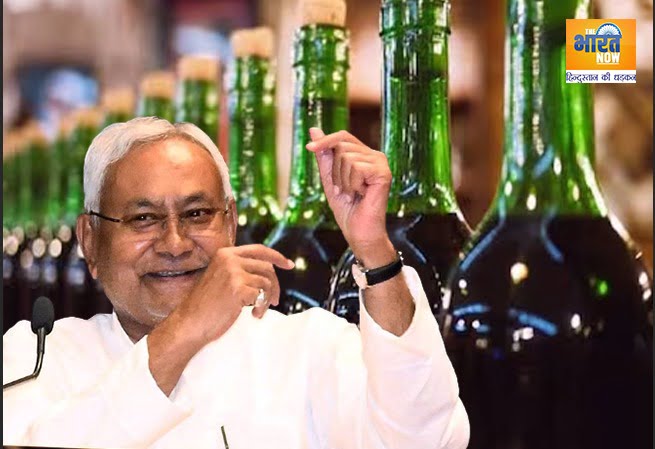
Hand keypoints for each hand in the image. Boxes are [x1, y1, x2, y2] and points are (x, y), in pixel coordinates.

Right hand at [179, 244, 294, 341]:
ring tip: (258, 311)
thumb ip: (239, 270)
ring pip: (267, 282)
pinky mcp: (237, 288)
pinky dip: (262, 307)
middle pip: (267, 267)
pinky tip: (253, 314)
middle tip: (275, 301)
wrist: (189, 322)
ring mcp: (233, 272)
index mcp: (225, 254)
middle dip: (275, 285)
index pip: (259, 249)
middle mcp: (229, 259)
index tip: (289, 265)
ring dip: (268, 299)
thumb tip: (269, 271)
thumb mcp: (221, 278)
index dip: (277, 256)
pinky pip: (262, 296)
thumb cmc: (206, 305)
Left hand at [306, 128, 394, 265]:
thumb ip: (324, 156)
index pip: (342, 137)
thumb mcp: (330, 179)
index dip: (325, 141)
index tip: (309, 148)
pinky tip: (362, 195)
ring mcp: (381, 163)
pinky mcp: (384, 172)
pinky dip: (352, 185)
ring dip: (343, 180)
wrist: (360, 233)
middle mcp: (375, 155)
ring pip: (346, 157)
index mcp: (364, 155)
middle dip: (335, 171)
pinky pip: (356, 167)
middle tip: (345, 190)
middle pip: (341, 146)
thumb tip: (314, 129)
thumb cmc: (347, 209)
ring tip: (353, 194)